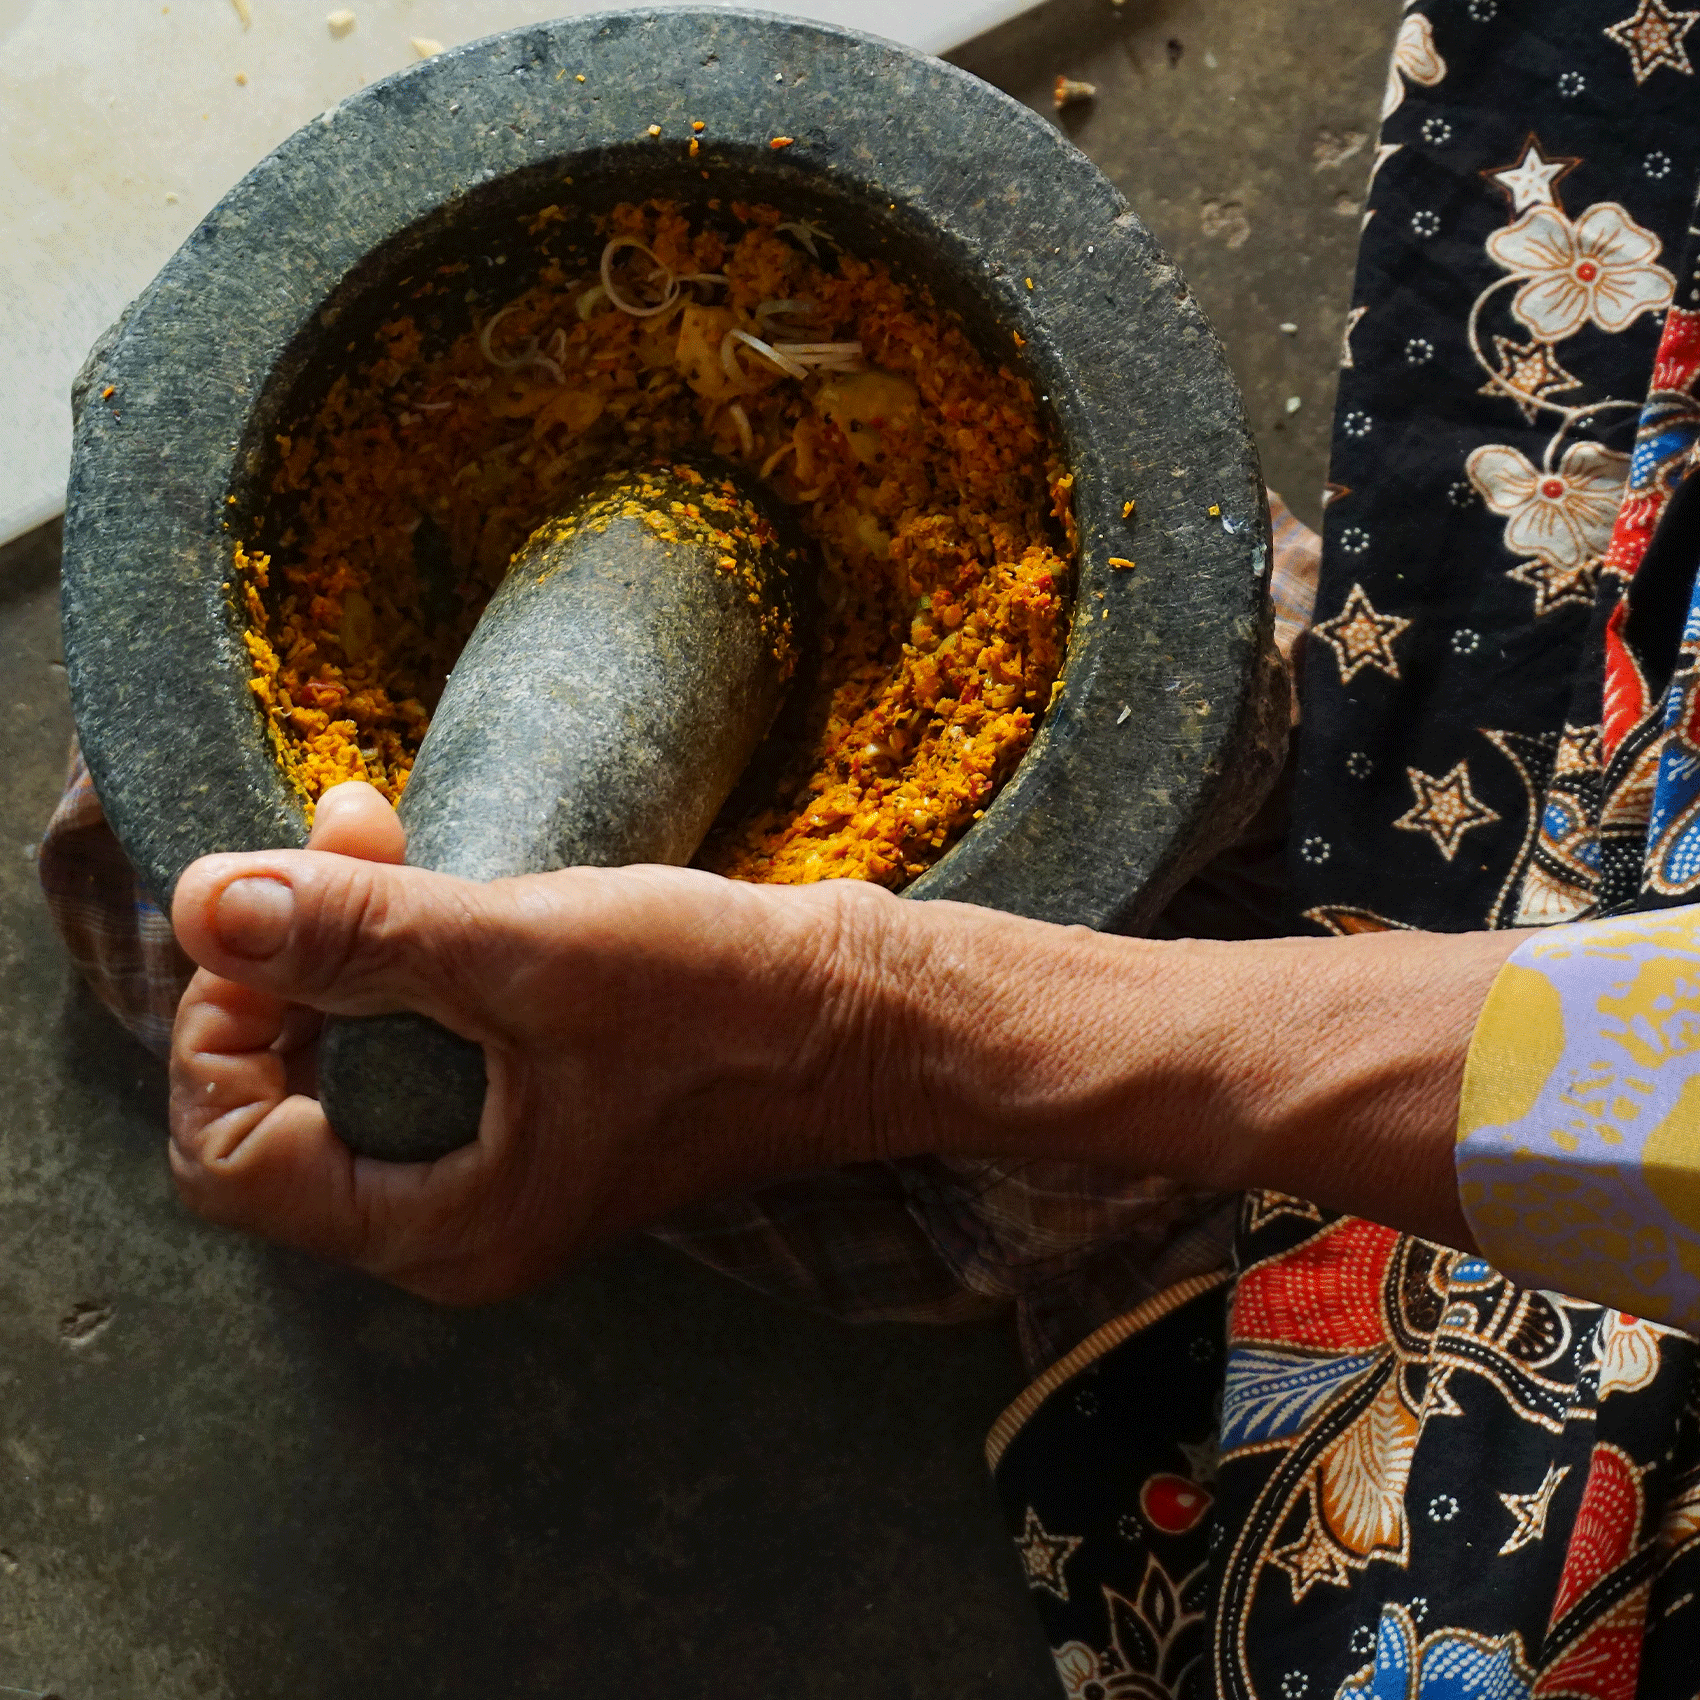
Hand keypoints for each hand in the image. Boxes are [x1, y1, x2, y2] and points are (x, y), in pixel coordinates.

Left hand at [169, 781, 1511, 1302]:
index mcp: (447, 1227)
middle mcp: (467, 1213)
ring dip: (343, 940)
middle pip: (284, 1102)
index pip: (236, 1154)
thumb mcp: (543, 954)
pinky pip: (432, 1034)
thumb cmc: (745, 1005)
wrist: (898, 1016)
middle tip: (321, 842)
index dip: (220, 1028)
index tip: (268, 910)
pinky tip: (425, 857)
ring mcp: (514, 1159)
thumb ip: (366, 932)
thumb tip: (202, 899)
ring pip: (358, 1057)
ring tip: (369, 820)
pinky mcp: (555, 1101)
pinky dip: (411, 948)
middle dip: (278, 967)